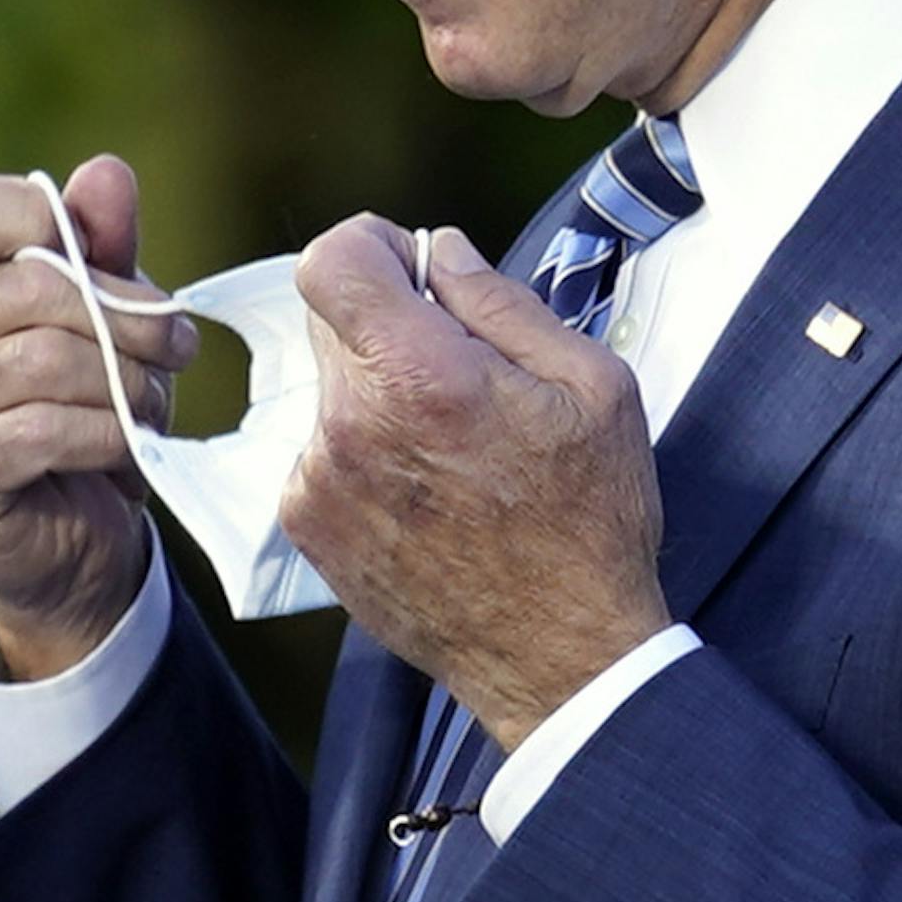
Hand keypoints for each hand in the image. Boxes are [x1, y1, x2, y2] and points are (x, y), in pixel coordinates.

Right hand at [0, 156, 196, 678]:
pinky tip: (131, 441)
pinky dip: (107, 432)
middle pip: (28, 286)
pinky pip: (42, 429)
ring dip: (126, 381)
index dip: (40, 215)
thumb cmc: (84, 398)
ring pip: (44, 361)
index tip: (110, 258)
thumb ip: (101, 241)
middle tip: (179, 344)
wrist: (72, 529)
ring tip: (156, 399)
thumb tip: (106, 173)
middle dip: (128, 315)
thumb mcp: (105, 309)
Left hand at [283, 219, 671, 749]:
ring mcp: (320, 480)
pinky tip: (432, 491)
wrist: (561, 655)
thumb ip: (502, 302)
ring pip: (332, 387)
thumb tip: (440, 252)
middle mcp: (351, 424)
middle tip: (463, 371)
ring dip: (382, 395)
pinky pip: (323, 449)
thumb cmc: (588, 523)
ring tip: (456, 451)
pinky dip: (367, 451)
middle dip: (391, 324)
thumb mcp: (591, 385)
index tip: (411, 269)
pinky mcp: (309, 526)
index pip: (332, 261)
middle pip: (331, 320)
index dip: (372, 247)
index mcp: (421, 376)